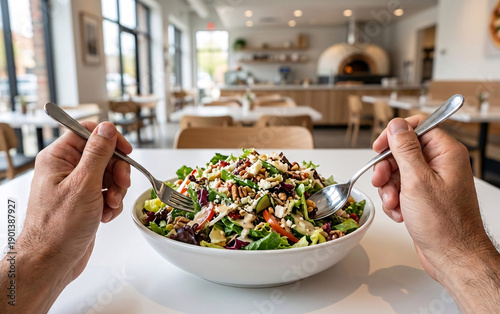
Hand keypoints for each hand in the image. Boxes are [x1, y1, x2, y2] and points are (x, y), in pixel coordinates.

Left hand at [0, 122, 131, 312]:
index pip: (87, 132)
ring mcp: (76, 186)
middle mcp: (66, 169)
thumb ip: (98, 153)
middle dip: (117, 171)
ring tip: (110, 205)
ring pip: (109, 174)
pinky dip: (112, 203)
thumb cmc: (59, 227)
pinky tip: (105, 215)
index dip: (110, 139)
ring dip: (116, 190)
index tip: (126, 151)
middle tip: (119, 186)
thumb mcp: (84, 184)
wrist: (53, 261)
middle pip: (104, 155)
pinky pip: (107, 192)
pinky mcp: (85, 201)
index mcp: (58, 158)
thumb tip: (107, 128)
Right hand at [372, 116, 499, 311]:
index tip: (379, 146)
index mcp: (446, 153)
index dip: (395, 135)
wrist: (452, 257)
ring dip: (389, 188)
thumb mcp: (417, 180)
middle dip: (388, 168)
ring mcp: (433, 182)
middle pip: (403, 151)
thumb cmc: (444, 224)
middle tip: (381, 181)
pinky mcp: (425, 197)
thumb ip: (405, 149)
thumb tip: (396, 126)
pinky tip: (400, 213)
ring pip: (399, 172)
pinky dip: (395, 201)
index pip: (418, 127)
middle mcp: (441, 164)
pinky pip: (401, 189)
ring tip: (394, 204)